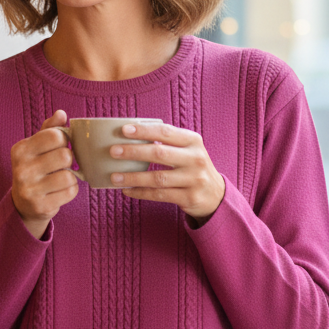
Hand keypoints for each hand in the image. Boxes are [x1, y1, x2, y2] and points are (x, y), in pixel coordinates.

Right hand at [11, 109, 78, 238]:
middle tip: (61, 164)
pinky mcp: (41, 206)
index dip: (64, 140)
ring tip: (60, 178)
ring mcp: (30, 190)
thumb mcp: (37, 146)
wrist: (23, 204)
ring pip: (68, 176)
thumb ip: (49, 129)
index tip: (60, 146)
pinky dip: (70, 190)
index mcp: (20, 150)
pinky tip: (60, 190)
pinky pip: (70, 192)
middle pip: (64, 155)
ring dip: (70, 177)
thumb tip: (61, 113)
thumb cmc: (35, 168)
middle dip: (69, 159)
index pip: (54, 135)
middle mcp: (22, 169)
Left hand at [109, 121, 224, 220]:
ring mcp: (193, 179)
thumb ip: (167, 142)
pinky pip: (159, 195)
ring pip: (157, 178)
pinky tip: (127, 190)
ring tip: (114, 176)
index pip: (165, 132)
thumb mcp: (187, 149)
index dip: (144, 130)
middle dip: (133, 152)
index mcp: (193, 141)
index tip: (123, 130)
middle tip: (114, 151)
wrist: (215, 194)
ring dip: (133, 177)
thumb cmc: (192, 166)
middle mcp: (195, 159)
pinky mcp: (189, 198)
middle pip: (159, 153)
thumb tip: (129, 137)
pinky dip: (140, 193)